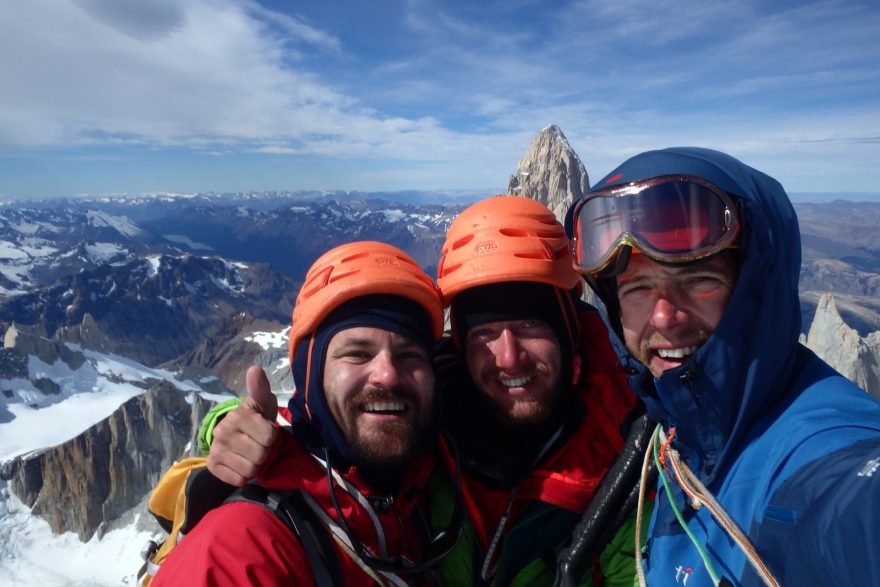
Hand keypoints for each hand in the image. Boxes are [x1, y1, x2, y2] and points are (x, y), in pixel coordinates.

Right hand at [207, 365, 279, 485]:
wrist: (236, 434)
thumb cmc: (256, 418)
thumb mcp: (262, 403)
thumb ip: (260, 388)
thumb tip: (255, 368)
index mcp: (238, 415)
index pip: (270, 437)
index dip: (272, 436)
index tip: (264, 431)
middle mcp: (223, 432)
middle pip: (261, 455)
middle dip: (264, 452)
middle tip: (257, 443)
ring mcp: (216, 450)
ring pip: (250, 470)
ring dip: (254, 464)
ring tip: (249, 453)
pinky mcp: (212, 466)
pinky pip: (238, 480)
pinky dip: (242, 475)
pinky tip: (239, 463)